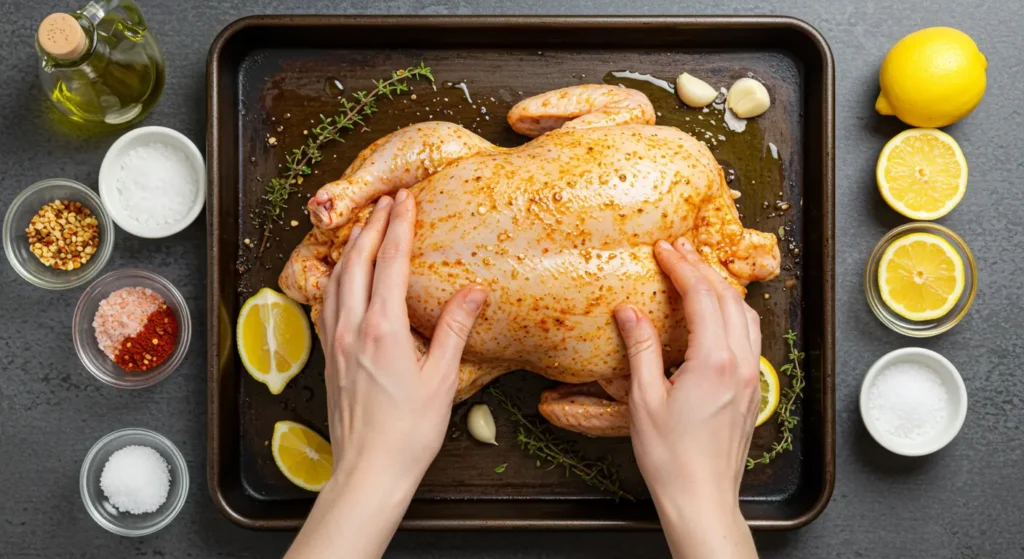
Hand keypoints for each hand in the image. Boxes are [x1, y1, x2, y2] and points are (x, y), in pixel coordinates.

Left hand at [287, 190, 486, 558]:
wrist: (369, 472)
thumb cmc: (408, 433)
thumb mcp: (442, 379)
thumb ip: (456, 329)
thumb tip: (474, 291)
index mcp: (382, 328)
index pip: (389, 261)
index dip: (398, 225)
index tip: (405, 199)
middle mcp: (351, 328)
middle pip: (356, 262)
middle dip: (371, 227)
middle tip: (385, 202)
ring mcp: (335, 342)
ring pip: (336, 280)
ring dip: (350, 250)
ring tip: (362, 229)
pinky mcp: (329, 358)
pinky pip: (327, 304)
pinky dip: (336, 279)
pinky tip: (343, 280)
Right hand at [614, 238, 759, 558]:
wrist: (702, 498)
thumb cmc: (670, 457)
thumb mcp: (644, 399)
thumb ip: (640, 348)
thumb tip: (628, 310)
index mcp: (714, 362)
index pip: (701, 296)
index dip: (681, 266)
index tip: (663, 249)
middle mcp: (741, 363)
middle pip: (727, 298)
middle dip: (702, 268)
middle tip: (678, 250)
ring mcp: (752, 377)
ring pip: (746, 314)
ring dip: (722, 287)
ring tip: (698, 272)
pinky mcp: (752, 389)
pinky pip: (750, 336)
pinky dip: (734, 312)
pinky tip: (717, 313)